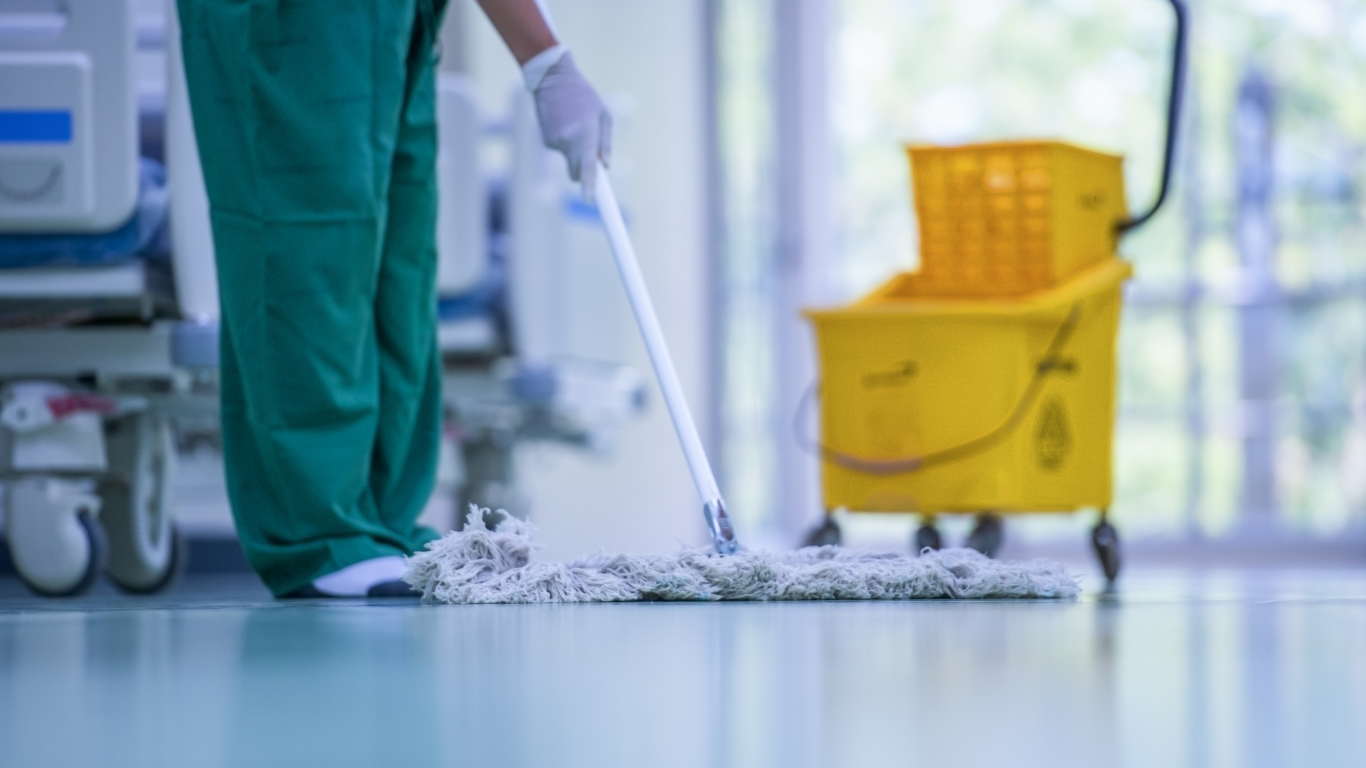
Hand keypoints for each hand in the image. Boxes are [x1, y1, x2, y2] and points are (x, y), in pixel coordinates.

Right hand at [532, 53, 611, 201]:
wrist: (552, 78)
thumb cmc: (583, 95)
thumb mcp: (603, 115)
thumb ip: (605, 143)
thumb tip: (605, 167)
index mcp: (586, 134)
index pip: (587, 167)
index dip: (589, 186)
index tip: (590, 201)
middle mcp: (568, 141)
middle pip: (575, 172)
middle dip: (582, 170)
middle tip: (589, 156)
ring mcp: (554, 142)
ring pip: (568, 159)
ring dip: (573, 150)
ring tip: (574, 124)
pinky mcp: (545, 141)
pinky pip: (560, 151)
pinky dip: (564, 143)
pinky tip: (564, 123)